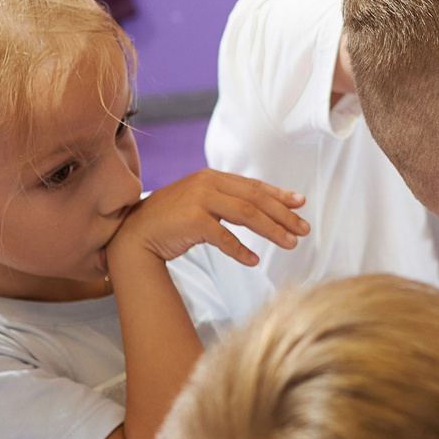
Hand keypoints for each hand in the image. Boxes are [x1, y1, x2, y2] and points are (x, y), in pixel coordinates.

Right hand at [112, 170, 307, 268]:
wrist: (134, 235)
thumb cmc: (171, 222)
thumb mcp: (200, 204)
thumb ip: (226, 202)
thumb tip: (260, 210)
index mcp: (212, 177)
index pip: (253, 186)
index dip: (279, 195)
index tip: (300, 204)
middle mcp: (207, 183)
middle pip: (255, 199)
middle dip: (283, 215)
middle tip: (304, 230)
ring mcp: (199, 200)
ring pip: (246, 214)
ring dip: (272, 230)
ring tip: (290, 244)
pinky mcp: (191, 220)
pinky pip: (224, 237)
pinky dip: (241, 250)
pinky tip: (254, 261)